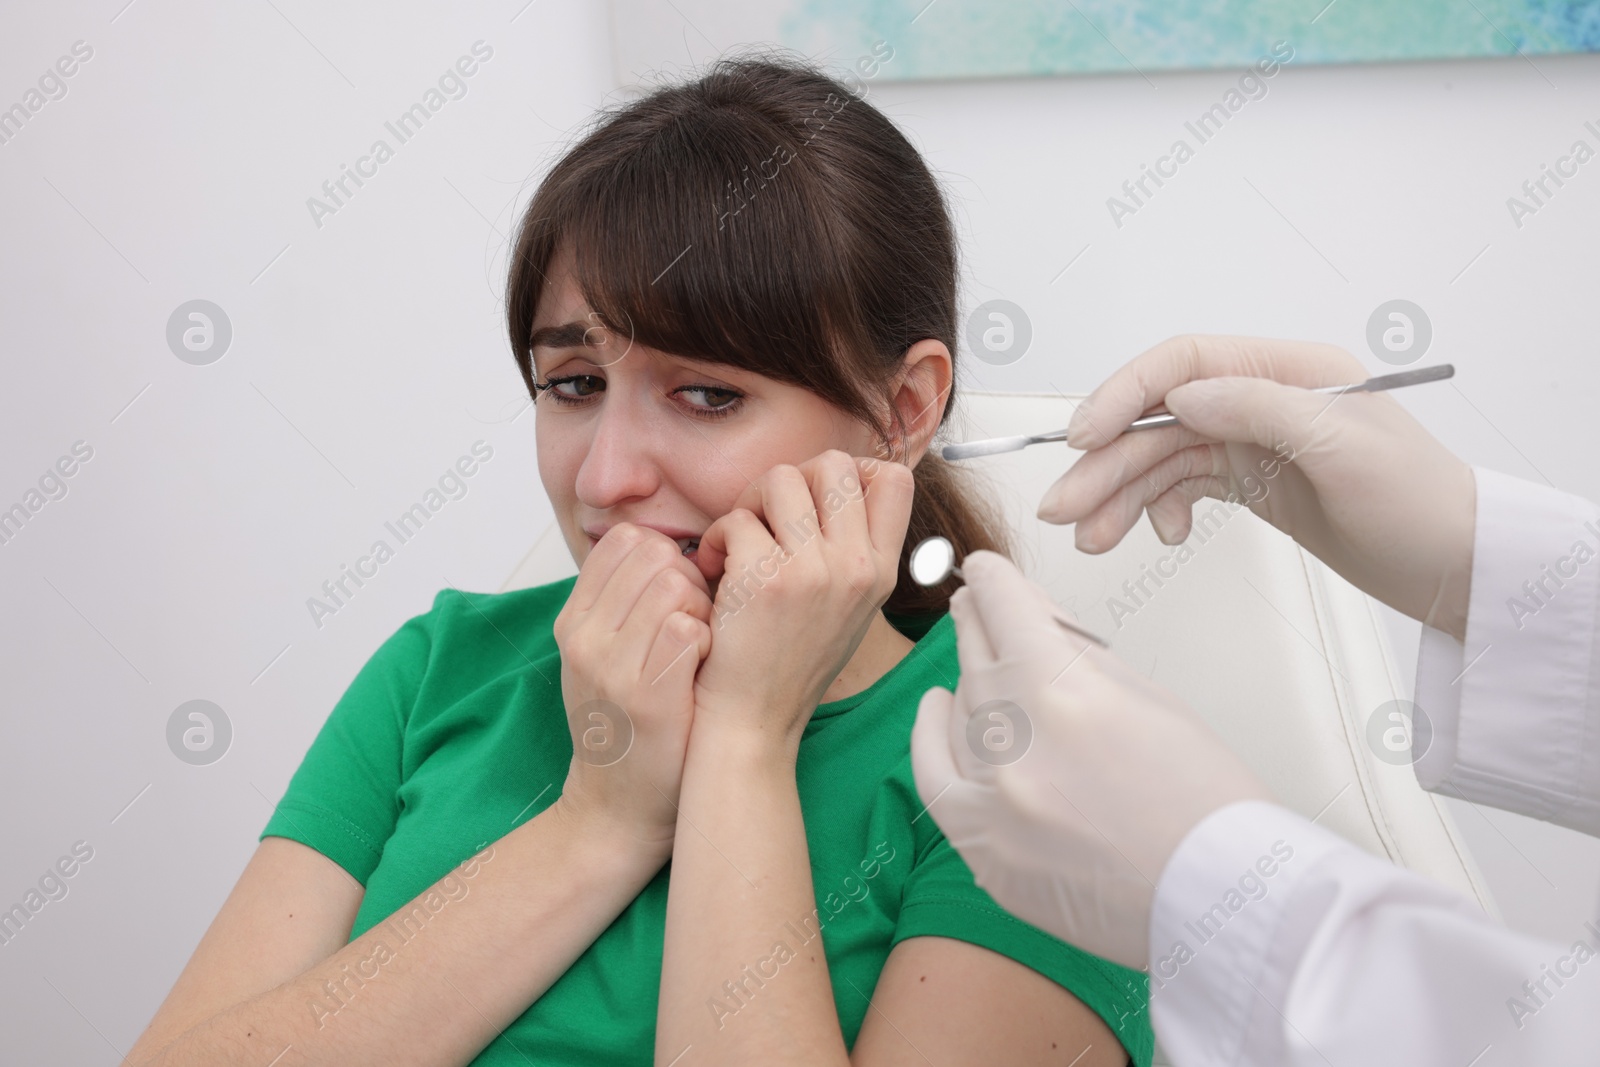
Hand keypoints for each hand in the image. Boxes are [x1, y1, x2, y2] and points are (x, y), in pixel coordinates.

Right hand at [552, 524, 713, 852]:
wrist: (617, 808)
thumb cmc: (625, 725)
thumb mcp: (599, 656)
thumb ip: (621, 601)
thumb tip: (669, 547)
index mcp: (573, 621)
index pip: (625, 541)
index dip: (666, 555)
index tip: (679, 593)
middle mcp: (584, 638)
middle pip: (656, 555)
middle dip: (691, 576)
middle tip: (699, 620)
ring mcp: (612, 667)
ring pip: (677, 585)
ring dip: (706, 608)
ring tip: (705, 644)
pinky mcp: (649, 696)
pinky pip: (693, 629)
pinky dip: (712, 641)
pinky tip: (709, 668)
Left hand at [689, 450, 913, 753]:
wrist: (753, 723)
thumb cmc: (789, 664)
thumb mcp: (846, 609)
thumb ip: (849, 552)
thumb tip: (836, 486)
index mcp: (880, 573)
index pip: (894, 480)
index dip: (853, 469)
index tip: (816, 495)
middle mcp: (856, 568)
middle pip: (834, 464)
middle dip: (790, 479)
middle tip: (765, 518)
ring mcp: (814, 572)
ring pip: (781, 478)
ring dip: (748, 503)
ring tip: (736, 543)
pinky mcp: (765, 580)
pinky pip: (736, 519)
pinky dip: (715, 538)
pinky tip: (713, 571)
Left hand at [910, 550, 1271, 969]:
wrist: (1222, 903)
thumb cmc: (1208, 805)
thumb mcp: (1150, 698)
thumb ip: (1078, 654)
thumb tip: (1031, 619)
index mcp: (1063, 690)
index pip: (1003, 607)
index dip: (993, 581)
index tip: (986, 572)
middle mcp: (1016, 742)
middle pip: (977, 655)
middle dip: (978, 622)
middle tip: (975, 606)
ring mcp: (993, 802)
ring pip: (962, 713)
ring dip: (972, 680)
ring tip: (980, 660)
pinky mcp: (985, 852)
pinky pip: (936, 779)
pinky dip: (932, 737)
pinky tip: (937, 708)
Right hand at [1038, 334, 1476, 639]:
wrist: (1455, 565)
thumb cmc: (1420, 504)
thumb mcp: (1345, 449)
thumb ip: (1260, 410)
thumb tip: (1181, 396)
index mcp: (1288, 371)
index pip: (1185, 364)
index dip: (1125, 394)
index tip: (1084, 436)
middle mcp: (1263, 400)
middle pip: (1160, 419)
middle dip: (1106, 461)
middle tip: (1062, 506)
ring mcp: (1254, 442)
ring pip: (1162, 458)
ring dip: (1119, 495)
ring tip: (1089, 537)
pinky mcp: (1251, 481)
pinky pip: (1181, 486)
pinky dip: (1155, 510)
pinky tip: (1156, 537)